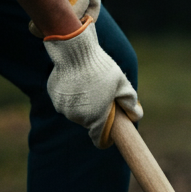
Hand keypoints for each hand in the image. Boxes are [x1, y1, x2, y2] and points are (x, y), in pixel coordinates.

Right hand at [43, 18, 141, 147]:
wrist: (75, 52)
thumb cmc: (102, 69)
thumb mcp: (123, 85)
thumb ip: (130, 104)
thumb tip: (136, 117)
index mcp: (96, 118)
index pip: (99, 139)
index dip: (105, 138)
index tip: (109, 134)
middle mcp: (77, 117)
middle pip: (88, 122)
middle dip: (96, 114)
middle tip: (103, 97)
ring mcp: (63, 107)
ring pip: (76, 111)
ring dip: (83, 104)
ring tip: (89, 86)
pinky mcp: (54, 96)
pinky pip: (65, 100)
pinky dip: (71, 94)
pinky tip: (76, 81)